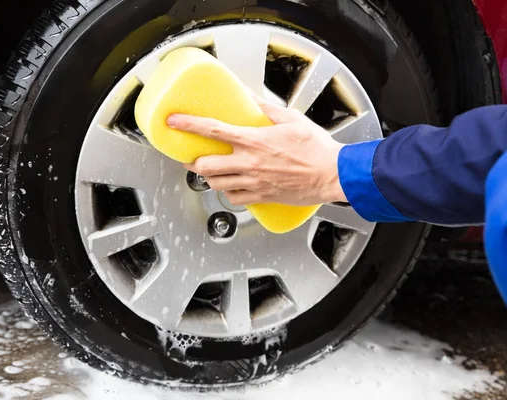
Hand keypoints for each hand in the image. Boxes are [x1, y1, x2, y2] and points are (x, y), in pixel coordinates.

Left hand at [166, 98, 346, 205]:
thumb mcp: (292, 120)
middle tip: (193, 156)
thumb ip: (268, 109)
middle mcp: (249, 164)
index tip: (174, 122)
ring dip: (209, 177)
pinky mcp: (261, 197)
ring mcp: (253, 183)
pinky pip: (234, 198)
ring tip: (210, 171)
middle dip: (194, 161)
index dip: (188, 124)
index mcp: (254, 141)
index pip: (212, 129)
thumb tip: (253, 99)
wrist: (332, 175)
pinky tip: (232, 186)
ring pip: (216, 184)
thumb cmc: (317, 150)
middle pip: (205, 165)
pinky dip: (229, 192)